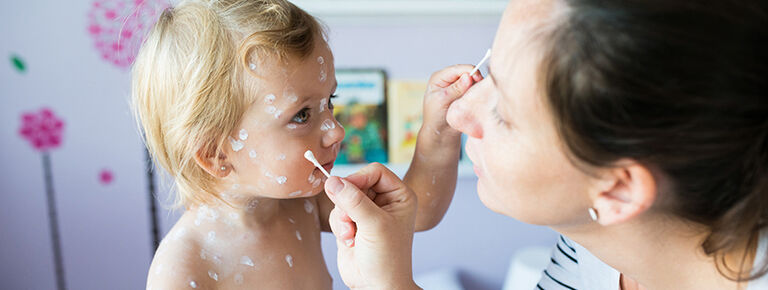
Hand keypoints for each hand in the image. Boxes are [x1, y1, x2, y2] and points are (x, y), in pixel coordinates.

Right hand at [324, 163, 420, 289]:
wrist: (377, 286)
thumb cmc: (387, 258)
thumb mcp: (374, 225)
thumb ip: (353, 200)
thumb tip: (332, 180)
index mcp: (399, 196)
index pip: (375, 171)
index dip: (359, 178)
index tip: (346, 190)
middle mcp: (384, 201)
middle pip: (356, 183)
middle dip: (348, 203)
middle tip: (350, 221)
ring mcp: (367, 212)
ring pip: (343, 198)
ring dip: (343, 217)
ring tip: (352, 235)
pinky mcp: (353, 223)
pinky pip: (337, 213)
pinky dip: (339, 226)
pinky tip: (350, 241)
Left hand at [422, 65, 482, 139]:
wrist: (440, 133)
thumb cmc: (435, 117)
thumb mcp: (442, 101)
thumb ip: (455, 88)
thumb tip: (468, 76)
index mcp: (439, 77)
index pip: (457, 68)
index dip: (469, 71)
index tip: (478, 79)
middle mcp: (448, 79)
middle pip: (467, 72)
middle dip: (474, 79)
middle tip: (478, 90)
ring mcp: (457, 86)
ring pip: (473, 80)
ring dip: (476, 87)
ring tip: (474, 97)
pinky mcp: (464, 94)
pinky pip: (474, 89)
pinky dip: (476, 93)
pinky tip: (475, 99)